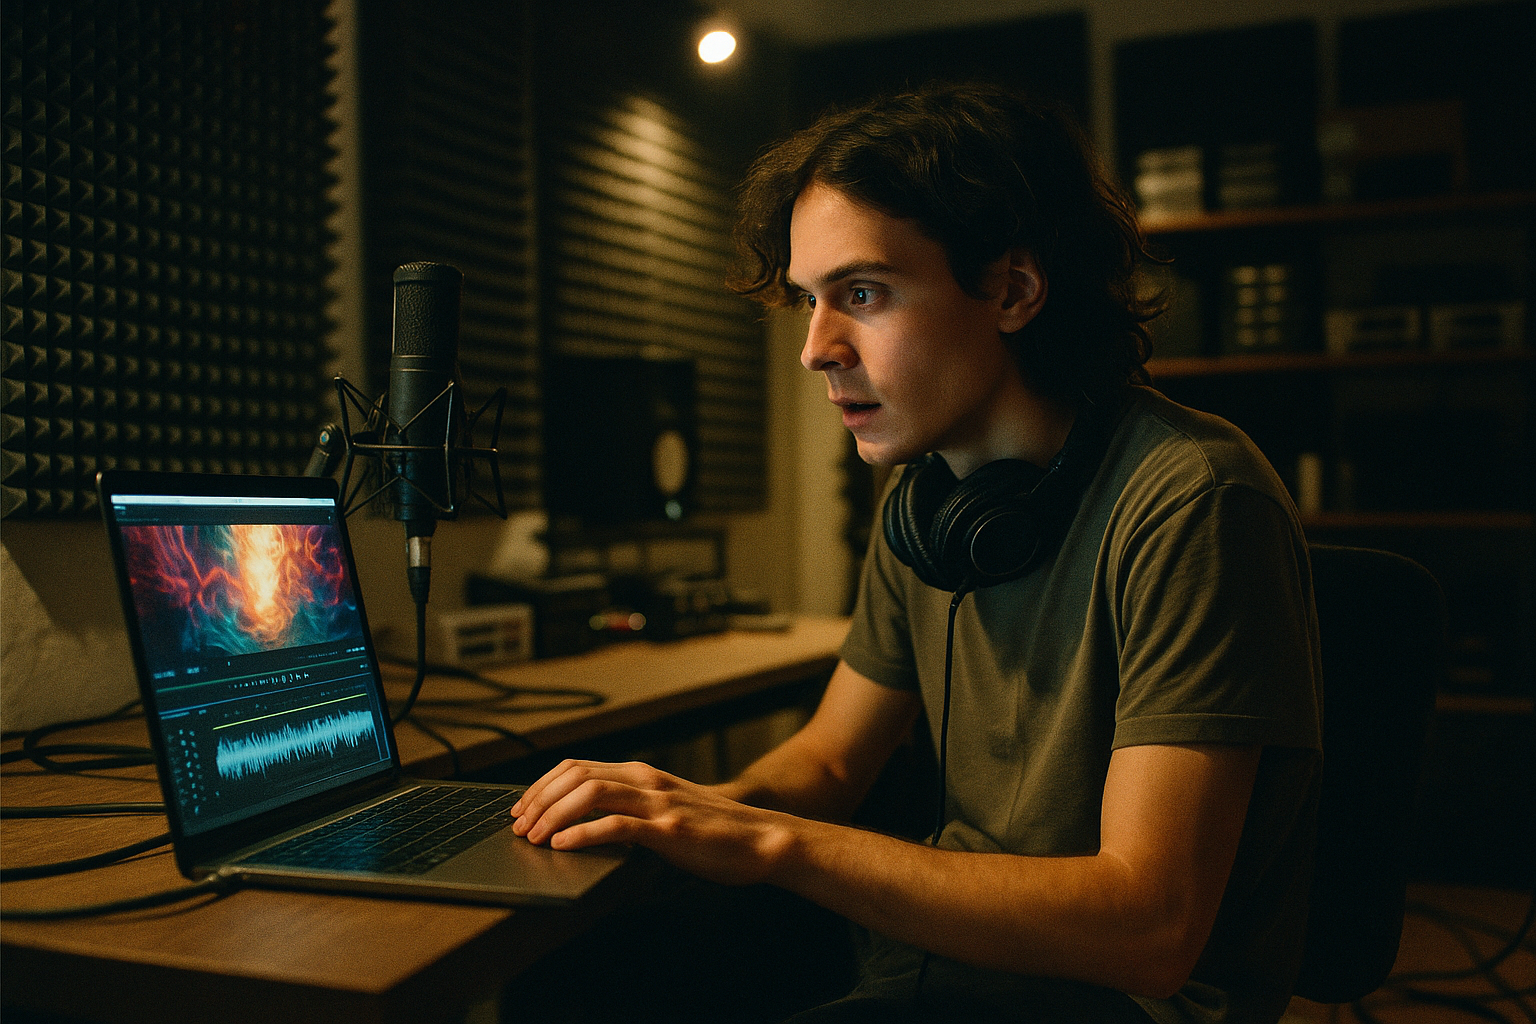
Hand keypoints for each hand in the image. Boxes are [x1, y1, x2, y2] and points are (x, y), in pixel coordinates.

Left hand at [509, 759, 798, 885]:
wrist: (761, 840)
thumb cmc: (714, 831)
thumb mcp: (666, 809)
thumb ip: (633, 809)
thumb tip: (588, 823)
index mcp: (641, 774)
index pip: (577, 768)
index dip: (542, 786)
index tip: (522, 808)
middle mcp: (645, 781)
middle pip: (576, 776)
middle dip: (539, 800)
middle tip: (518, 826)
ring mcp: (657, 802)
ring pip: (590, 794)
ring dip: (553, 816)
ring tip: (534, 837)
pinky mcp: (667, 829)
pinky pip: (617, 826)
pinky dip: (582, 834)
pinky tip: (563, 846)